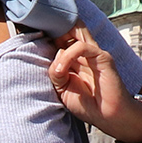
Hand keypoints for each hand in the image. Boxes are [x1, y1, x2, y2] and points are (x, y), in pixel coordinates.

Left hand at [47, 22, 141, 142]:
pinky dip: (68, 56)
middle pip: (69, 27)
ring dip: (60, 38)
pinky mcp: (103, 57)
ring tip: (55, 57)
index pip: (61, 36)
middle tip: (42, 25)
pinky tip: (62, 70)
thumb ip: (56, 73)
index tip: (34, 29)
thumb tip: (56, 57)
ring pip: (76, 30)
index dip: (49, 31)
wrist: (107, 117)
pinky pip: (82, 47)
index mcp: (73, 58)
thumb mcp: (62, 90)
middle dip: (55, 25)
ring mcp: (93, 53)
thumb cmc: (87, 105)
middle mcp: (83, 53)